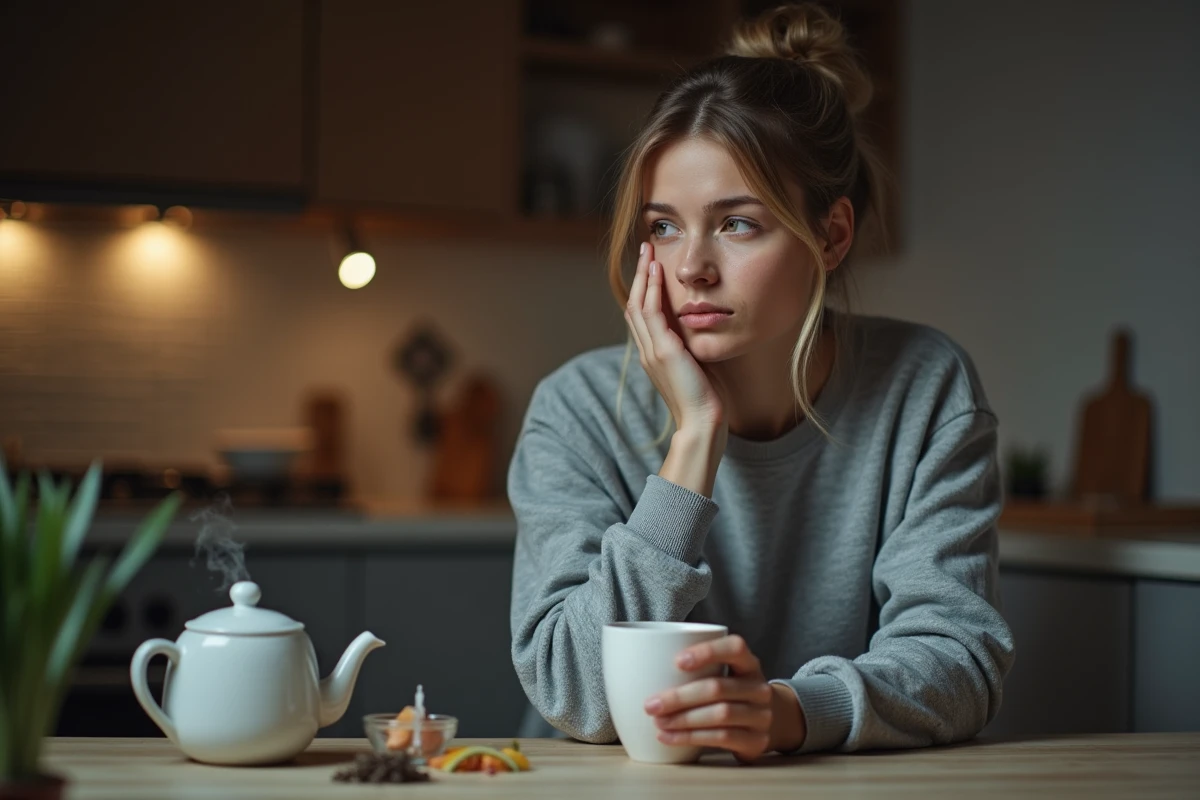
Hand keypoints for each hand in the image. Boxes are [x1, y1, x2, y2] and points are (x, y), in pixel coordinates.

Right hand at [624, 241, 729, 434]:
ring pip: (638, 304)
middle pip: (634, 305)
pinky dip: (651, 289)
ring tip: (648, 251)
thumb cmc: (705, 399)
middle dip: (639, 275)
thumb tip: (699, 330)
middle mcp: (647, 351)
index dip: (644, 289)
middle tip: (645, 250)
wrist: (703, 421)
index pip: (642, 315)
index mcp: (653, 355)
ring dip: (643, 275)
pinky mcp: (662, 351)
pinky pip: (650, 313)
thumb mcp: (696, 366)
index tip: (652, 266)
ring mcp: (652, 351)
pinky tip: (657, 271)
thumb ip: (691, 348)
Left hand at [643, 635, 806, 762]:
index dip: (707, 652)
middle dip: (680, 697)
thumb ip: (696, 667)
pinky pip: (722, 738)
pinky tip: (669, 737)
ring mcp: (761, 715)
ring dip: (683, 720)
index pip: (735, 648)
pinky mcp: (756, 741)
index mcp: (748, 663)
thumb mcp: (723, 673)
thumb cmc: (731, 692)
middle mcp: (759, 687)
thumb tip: (639, 664)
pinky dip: (691, 738)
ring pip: (720, 715)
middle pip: (718, 688)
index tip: (676, 662)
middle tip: (650, 704)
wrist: (772, 721)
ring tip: (658, 723)